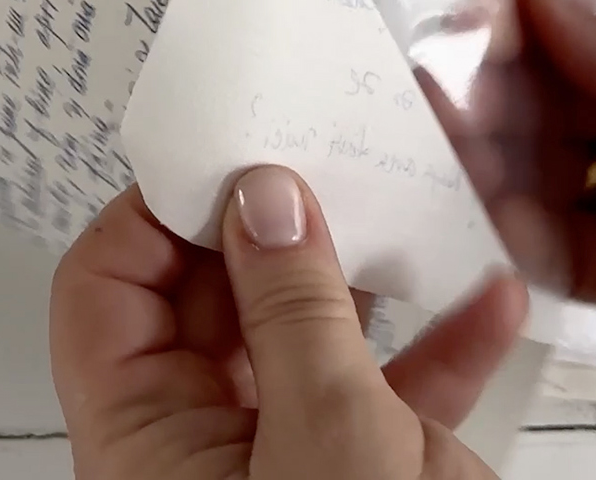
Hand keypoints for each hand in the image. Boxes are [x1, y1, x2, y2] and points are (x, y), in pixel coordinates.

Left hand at [49, 167, 527, 479]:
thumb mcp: (324, 447)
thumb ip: (295, 317)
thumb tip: (264, 203)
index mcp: (144, 440)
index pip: (108, 290)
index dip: (152, 211)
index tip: (219, 151)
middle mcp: (207, 444)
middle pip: (211, 296)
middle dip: (271, 222)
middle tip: (317, 148)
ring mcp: (293, 456)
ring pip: (311, 332)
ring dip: (369, 271)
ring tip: (403, 200)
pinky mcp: (372, 474)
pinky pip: (395, 389)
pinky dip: (441, 342)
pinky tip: (487, 300)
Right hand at [450, 0, 595, 451]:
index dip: (523, 3)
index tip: (464, 27)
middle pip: (550, 74)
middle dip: (493, 88)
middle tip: (450, 110)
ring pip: (541, 159)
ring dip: (496, 165)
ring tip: (477, 179)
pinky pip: (561, 248)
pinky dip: (527, 242)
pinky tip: (524, 240)